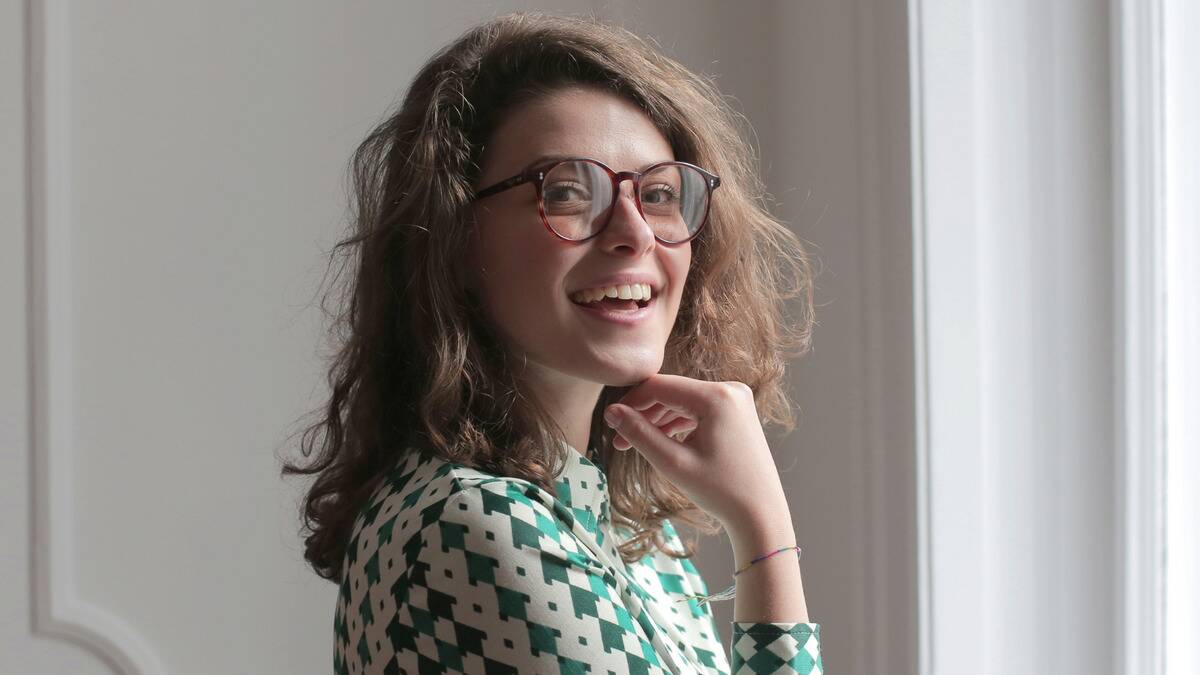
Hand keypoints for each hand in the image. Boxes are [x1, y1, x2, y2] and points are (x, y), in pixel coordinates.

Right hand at [604, 374, 789, 531]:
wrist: (761, 514)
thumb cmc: (721, 491)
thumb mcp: (673, 463)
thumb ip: (639, 434)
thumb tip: (611, 412)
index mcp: (717, 396)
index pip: (660, 386)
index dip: (630, 402)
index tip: (610, 422)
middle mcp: (730, 389)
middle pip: (671, 392)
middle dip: (643, 414)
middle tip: (619, 440)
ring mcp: (736, 400)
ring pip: (683, 402)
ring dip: (658, 420)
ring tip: (634, 444)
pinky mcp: (736, 412)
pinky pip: (697, 410)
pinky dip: (677, 424)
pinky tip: (659, 441)